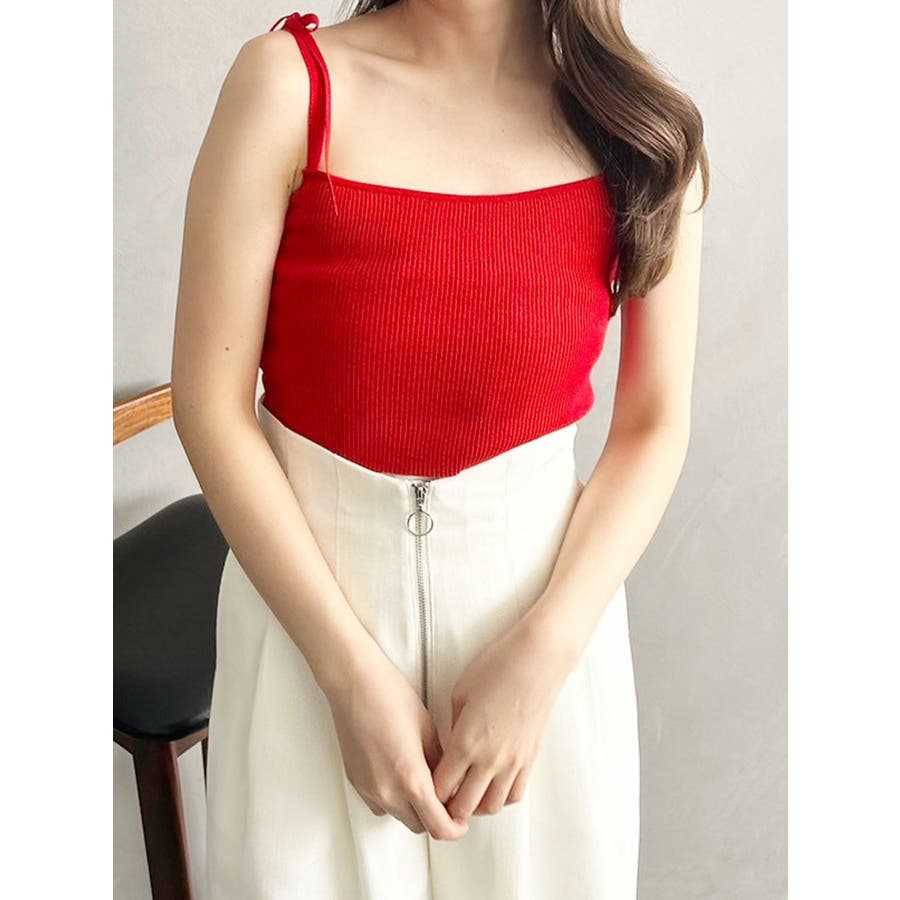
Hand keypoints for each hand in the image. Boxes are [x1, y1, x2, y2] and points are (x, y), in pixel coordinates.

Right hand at [325, 643, 468, 840]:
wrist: (355, 683)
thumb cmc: (392, 697)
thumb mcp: (428, 729)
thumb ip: (440, 763)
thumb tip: (449, 782)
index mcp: (411, 779)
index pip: (438, 827)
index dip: (455, 828)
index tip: (461, 819)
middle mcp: (387, 791)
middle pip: (419, 826)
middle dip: (436, 818)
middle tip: (446, 798)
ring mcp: (368, 788)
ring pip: (399, 816)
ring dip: (414, 810)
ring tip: (423, 783)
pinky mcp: (356, 781)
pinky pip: (381, 804)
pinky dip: (394, 799)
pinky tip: (400, 775)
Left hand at [430, 616, 573, 818]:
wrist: (537, 659)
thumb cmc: (496, 667)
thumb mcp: (461, 693)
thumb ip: (452, 726)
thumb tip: (450, 747)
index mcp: (465, 743)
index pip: (440, 788)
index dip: (429, 792)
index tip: (424, 786)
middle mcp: (489, 760)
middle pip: (464, 807)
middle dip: (449, 807)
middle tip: (442, 799)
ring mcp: (512, 762)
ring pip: (491, 807)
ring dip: (475, 806)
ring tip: (466, 795)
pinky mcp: (530, 758)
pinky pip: (515, 795)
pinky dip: (501, 798)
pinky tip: (492, 786)